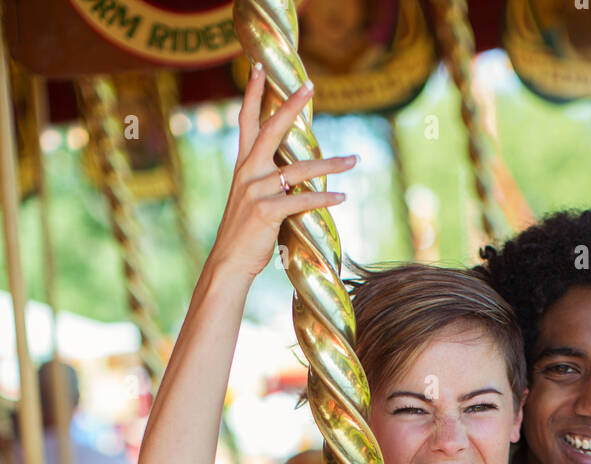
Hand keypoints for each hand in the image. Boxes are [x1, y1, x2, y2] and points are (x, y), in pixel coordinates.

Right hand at [209, 65, 355, 284]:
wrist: (229, 262)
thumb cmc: (246, 235)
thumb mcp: (252, 200)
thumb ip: (270, 183)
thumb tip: (295, 177)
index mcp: (243, 167)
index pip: (246, 122)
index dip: (251, 94)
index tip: (258, 66)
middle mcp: (247, 173)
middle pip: (271, 130)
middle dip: (291, 106)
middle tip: (310, 85)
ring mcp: (256, 191)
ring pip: (298, 170)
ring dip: (330, 165)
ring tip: (353, 161)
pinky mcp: (266, 212)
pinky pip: (301, 200)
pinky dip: (324, 199)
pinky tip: (341, 197)